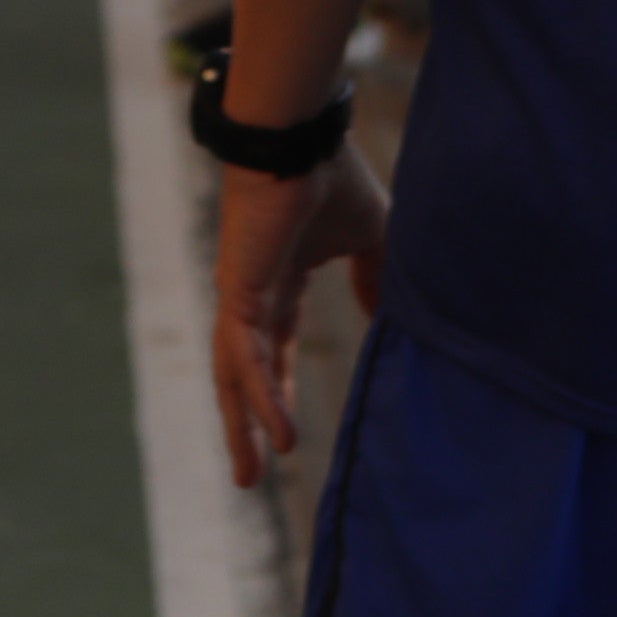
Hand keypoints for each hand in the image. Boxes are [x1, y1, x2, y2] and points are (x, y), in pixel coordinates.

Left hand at [212, 141, 389, 487]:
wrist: (301, 140)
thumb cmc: (331, 178)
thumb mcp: (368, 240)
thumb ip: (374, 277)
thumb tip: (381, 317)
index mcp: (277, 282)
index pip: (274, 351)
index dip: (277, 392)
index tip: (283, 437)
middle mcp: (251, 294)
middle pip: (243, 373)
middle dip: (243, 422)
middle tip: (246, 475)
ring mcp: (239, 293)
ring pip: (235, 372)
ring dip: (244, 422)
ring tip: (254, 472)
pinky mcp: (237, 290)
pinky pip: (245, 355)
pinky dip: (259, 394)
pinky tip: (273, 431)